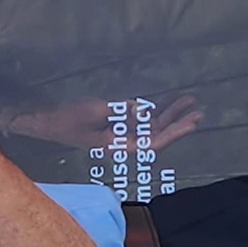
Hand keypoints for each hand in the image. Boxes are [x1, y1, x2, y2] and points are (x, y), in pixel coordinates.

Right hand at [6, 91, 205, 155]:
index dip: (175, 133)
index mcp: (119, 146)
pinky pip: (142, 118)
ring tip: (188, 100)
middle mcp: (124, 142)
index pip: (154, 143)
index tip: (192, 123)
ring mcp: (122, 133)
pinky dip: (155, 109)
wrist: (48, 120)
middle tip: (199, 110)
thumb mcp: (95, 111)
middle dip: (178, 121)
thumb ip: (121, 111)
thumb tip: (144, 108)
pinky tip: (169, 99)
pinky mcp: (118, 124)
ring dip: (169, 113)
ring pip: (153, 125)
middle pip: (158, 134)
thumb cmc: (68, 118)